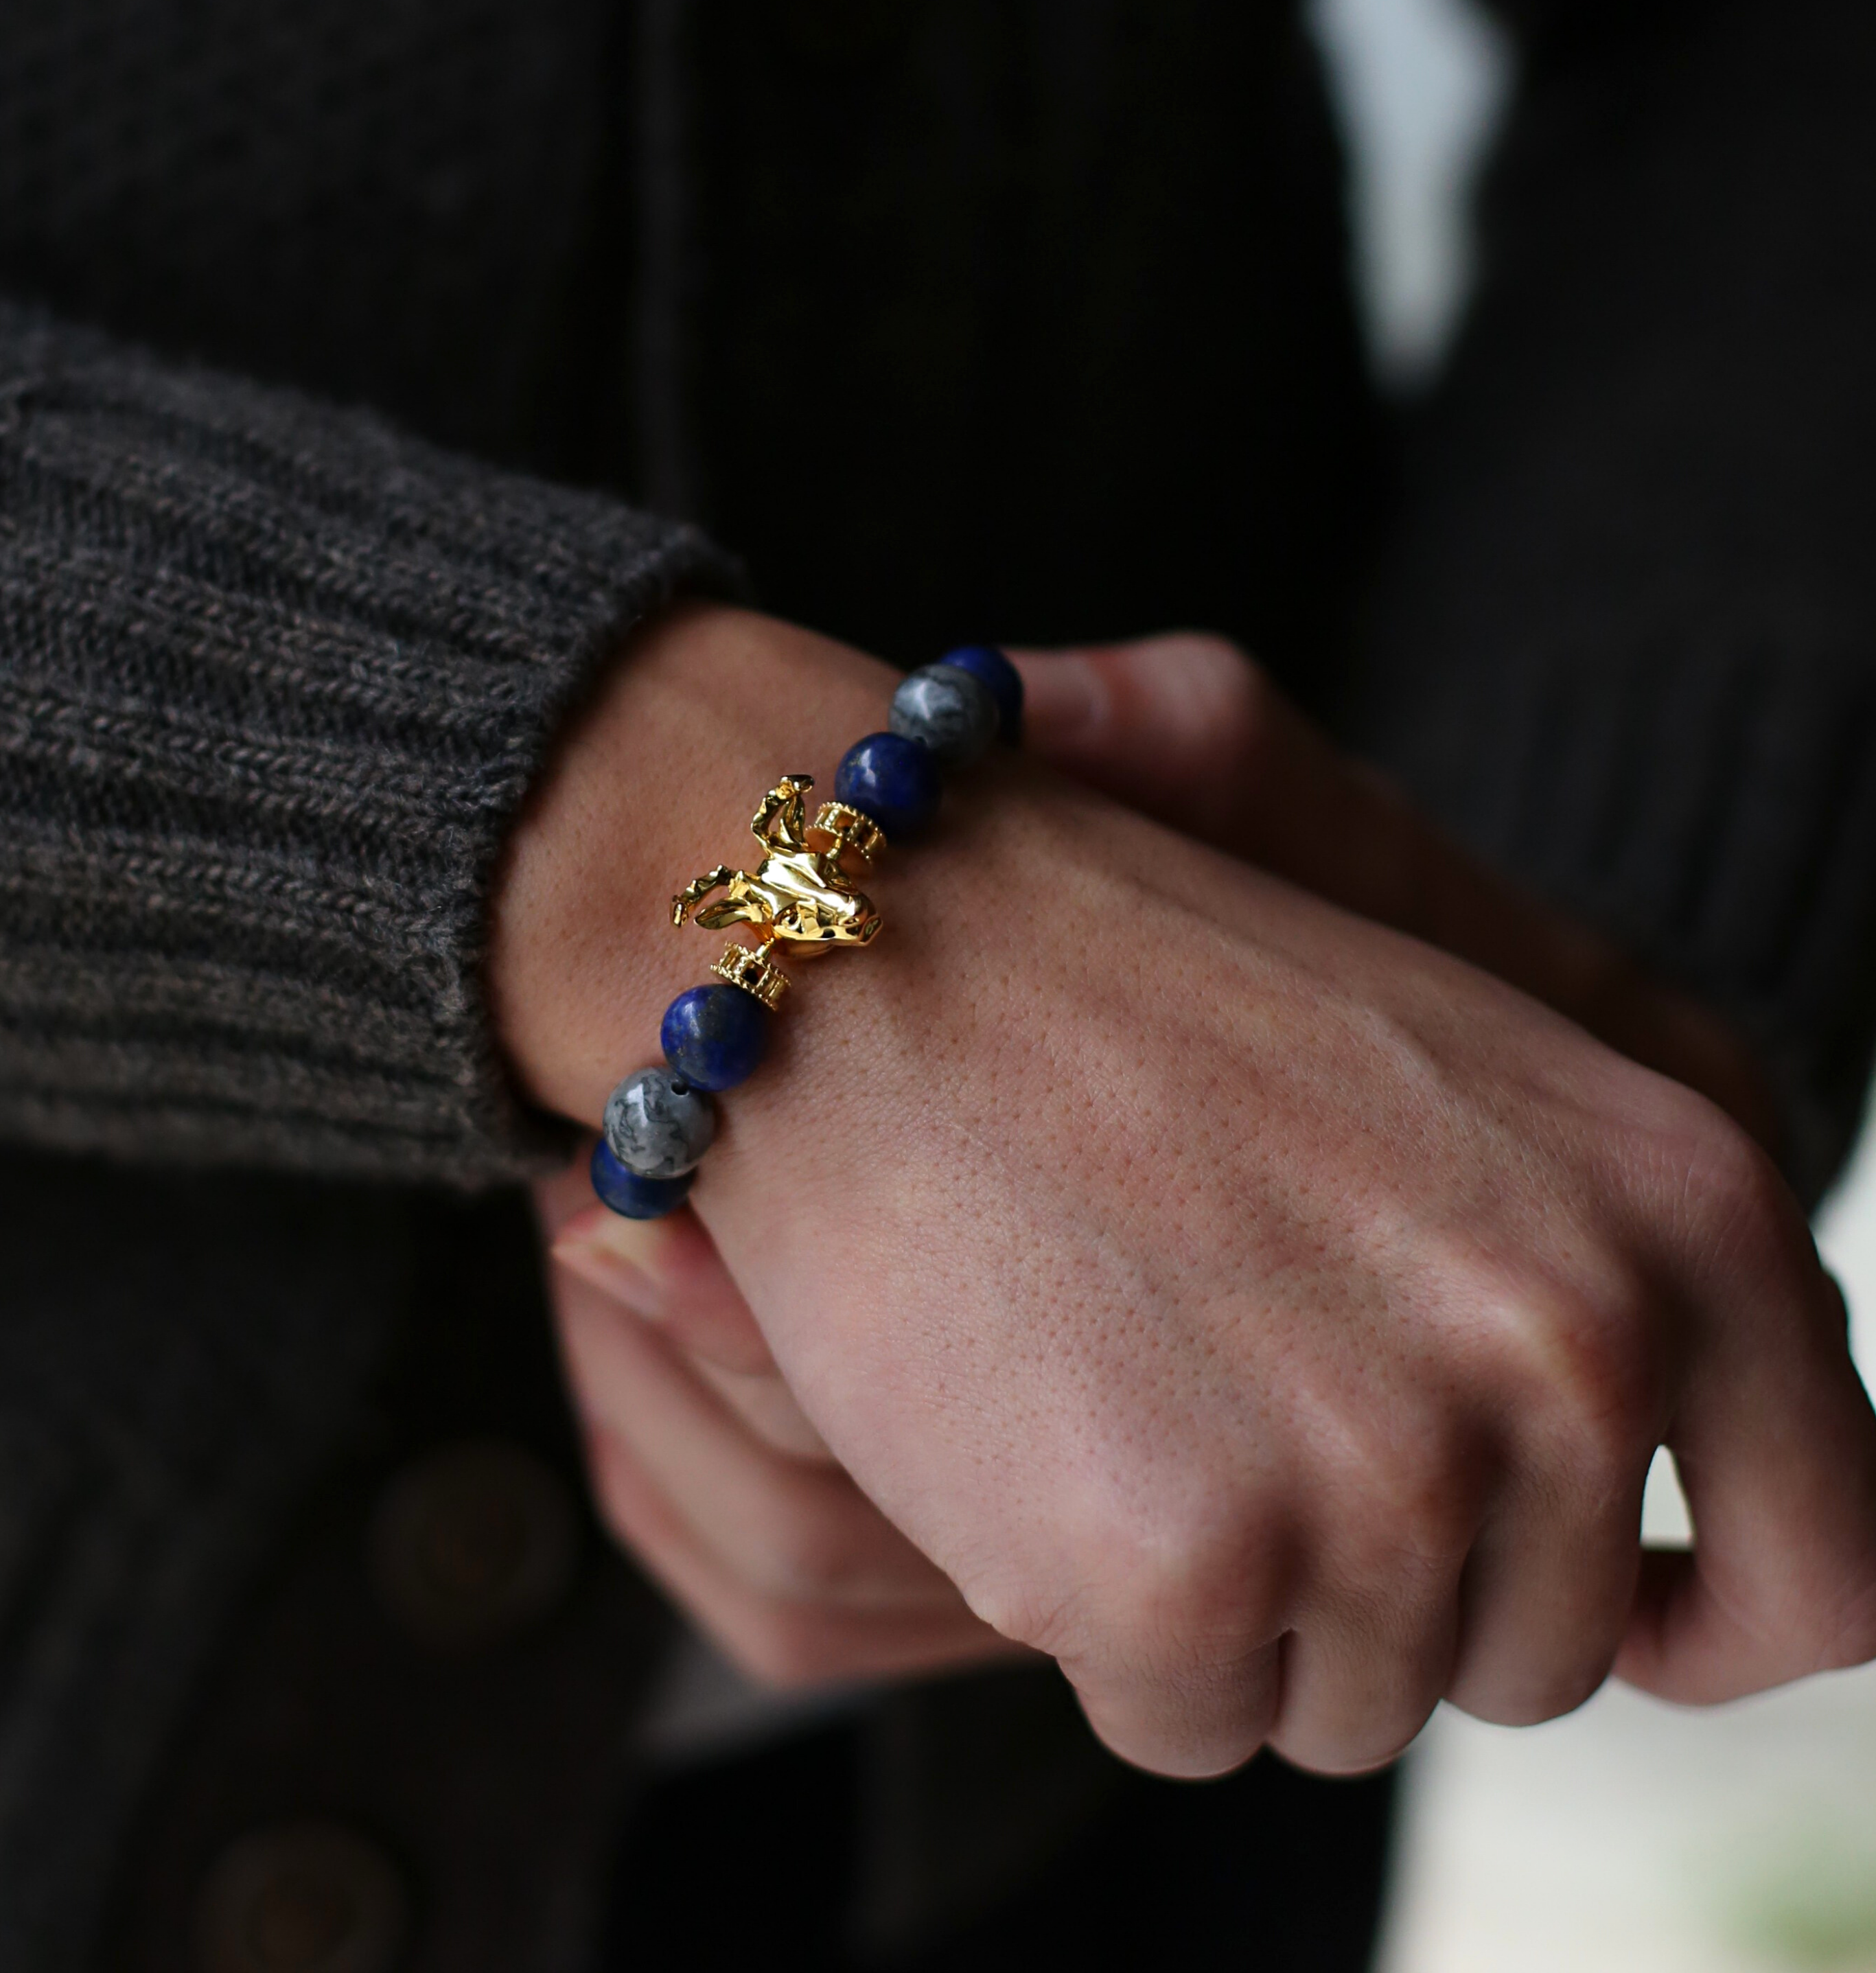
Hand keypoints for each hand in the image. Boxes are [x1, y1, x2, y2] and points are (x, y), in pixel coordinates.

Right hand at [498, 607, 1875, 1774]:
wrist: (878, 938)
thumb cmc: (1137, 1004)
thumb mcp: (1465, 1098)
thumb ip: (1614, 1307)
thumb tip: (1679, 1574)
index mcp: (1684, 1206)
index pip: (1827, 1570)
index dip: (1704, 1623)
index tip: (1614, 1618)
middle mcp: (1578, 1346)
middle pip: (1536, 1656)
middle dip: (1387, 1581)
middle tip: (1222, 1382)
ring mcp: (1382, 1469)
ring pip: (1350, 1706)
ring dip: (1236, 1600)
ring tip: (1121, 1377)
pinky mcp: (1183, 1563)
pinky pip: (1187, 1721)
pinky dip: (1102, 1624)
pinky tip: (1035, 1438)